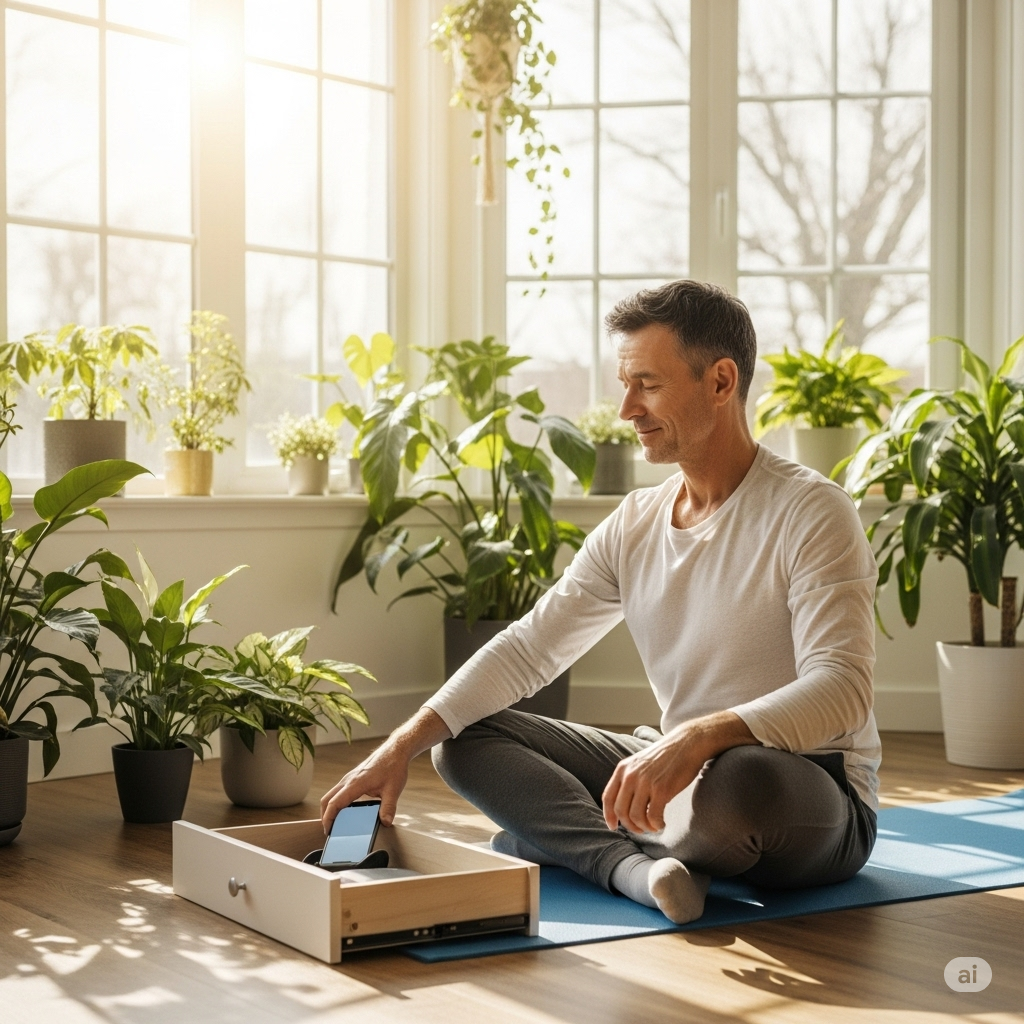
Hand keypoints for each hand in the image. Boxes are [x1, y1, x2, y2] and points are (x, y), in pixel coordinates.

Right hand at [319, 707, 450, 833]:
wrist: (395, 750)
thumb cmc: (394, 767)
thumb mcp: (393, 790)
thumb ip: (388, 808)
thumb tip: (386, 823)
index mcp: (355, 783)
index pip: (334, 803)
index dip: (328, 818)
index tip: (328, 830)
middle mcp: (349, 780)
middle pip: (327, 799)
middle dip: (325, 815)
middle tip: (329, 830)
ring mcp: (349, 777)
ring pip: (331, 794)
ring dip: (330, 808)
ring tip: (335, 823)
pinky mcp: (353, 777)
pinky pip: (338, 790)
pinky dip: (336, 801)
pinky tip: (345, 810)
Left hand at [602, 711, 756, 833]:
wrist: (687, 744)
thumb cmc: (666, 757)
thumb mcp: (640, 763)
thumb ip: (630, 779)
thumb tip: (624, 806)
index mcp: (623, 769)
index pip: (608, 798)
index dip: (609, 816)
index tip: (614, 827)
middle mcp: (631, 775)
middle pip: (621, 810)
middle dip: (630, 825)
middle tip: (641, 829)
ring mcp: (645, 782)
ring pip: (635, 816)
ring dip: (644, 827)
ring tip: (653, 826)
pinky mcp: (661, 789)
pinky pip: (652, 817)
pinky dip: (656, 825)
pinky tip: (662, 824)